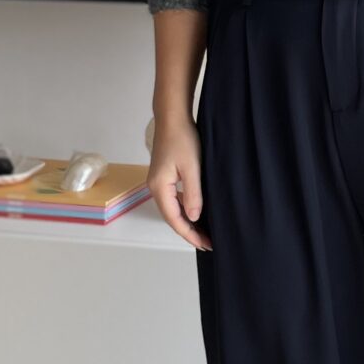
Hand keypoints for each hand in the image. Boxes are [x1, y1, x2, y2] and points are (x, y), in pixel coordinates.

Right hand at [148, 110, 211, 249]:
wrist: (172, 118)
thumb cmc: (182, 139)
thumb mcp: (192, 168)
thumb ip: (193, 194)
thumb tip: (194, 217)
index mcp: (160, 188)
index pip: (174, 219)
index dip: (190, 234)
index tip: (205, 244)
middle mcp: (155, 188)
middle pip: (171, 217)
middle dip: (189, 232)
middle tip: (208, 243)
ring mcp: (158, 182)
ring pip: (172, 209)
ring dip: (187, 222)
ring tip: (204, 232)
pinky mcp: (163, 177)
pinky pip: (173, 199)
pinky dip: (184, 209)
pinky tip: (195, 212)